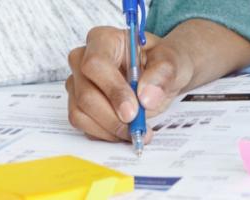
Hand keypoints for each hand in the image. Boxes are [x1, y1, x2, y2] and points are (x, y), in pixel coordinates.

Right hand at [65, 26, 194, 141]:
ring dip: (109, 129)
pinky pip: (83, 124)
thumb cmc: (162, 63)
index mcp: (103, 40)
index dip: (113, 90)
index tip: (133, 111)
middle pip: (86, 94)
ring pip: (80, 112)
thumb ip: (162, 75)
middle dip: (113, 118)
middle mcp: (83, 59)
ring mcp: (77, 83)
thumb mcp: (172, 62)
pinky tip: (124, 131)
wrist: (161, 76)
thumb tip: (146, 97)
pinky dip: (105, 133)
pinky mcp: (78, 103)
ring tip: (136, 131)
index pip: (96, 64)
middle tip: (137, 128)